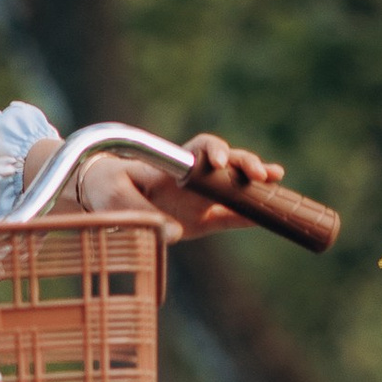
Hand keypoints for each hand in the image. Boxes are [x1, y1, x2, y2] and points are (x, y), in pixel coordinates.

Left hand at [73, 131, 282, 243]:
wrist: (106, 200)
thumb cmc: (107, 188)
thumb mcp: (113, 195)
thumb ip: (138, 210)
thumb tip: (172, 233)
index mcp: (174, 164)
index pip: (200, 148)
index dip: (213, 151)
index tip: (217, 163)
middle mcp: (193, 176)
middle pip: (227, 161)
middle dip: (244, 162)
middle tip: (259, 173)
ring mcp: (202, 197)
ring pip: (235, 185)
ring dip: (256, 182)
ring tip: (276, 179)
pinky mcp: (203, 219)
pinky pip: (233, 216)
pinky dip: (253, 214)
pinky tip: (274, 213)